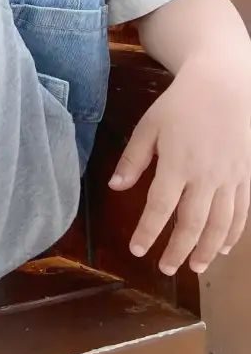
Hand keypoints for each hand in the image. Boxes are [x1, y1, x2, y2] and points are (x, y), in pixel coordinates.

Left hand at [109, 56, 250, 274]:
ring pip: (220, 224)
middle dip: (178, 250)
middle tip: (166, 269)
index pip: (159, 208)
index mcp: (177, 164)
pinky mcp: (246, 175)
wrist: (226, 84)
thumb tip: (116, 188)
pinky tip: (224, 248)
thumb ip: (133, 159)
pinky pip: (242, 212)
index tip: (137, 250)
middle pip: (192, 223)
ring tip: (196, 268)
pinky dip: (233, 233)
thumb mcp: (149, 126)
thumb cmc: (182, 103)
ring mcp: (230, 178)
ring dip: (208, 250)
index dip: (148, 232)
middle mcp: (206, 176)